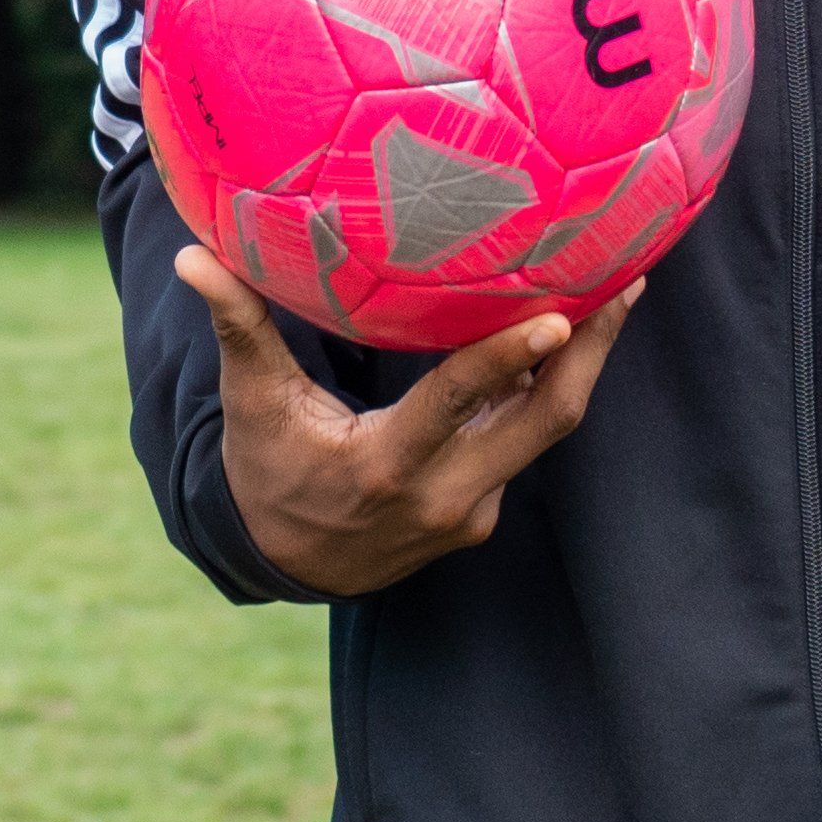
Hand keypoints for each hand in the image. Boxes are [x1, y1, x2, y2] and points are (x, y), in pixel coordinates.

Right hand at [181, 246, 631, 599]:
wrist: (289, 563)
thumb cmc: (268, 468)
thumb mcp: (253, 403)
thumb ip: (239, 329)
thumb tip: (194, 258)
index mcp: (387, 466)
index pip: (458, 405)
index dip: (508, 360)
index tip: (557, 315)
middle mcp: (444, 496)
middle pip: (543, 423)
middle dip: (591, 352)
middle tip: (628, 283)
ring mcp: (472, 510)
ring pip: (543, 430)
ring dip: (580, 365)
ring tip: (616, 291)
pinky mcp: (483, 513)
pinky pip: (521, 441)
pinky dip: (539, 389)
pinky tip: (561, 337)